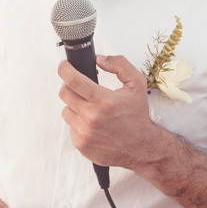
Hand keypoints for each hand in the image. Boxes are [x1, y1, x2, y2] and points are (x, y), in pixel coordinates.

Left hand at [58, 54, 160, 168]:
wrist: (142, 148)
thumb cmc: (138, 116)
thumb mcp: (136, 84)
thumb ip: (119, 65)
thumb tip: (98, 59)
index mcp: (104, 101)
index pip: (72, 79)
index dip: (64, 69)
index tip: (63, 66)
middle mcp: (92, 117)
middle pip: (64, 93)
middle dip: (69, 86)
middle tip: (79, 86)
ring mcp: (84, 133)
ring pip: (66, 110)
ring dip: (74, 105)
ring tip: (91, 108)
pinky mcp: (81, 145)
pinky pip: (70, 126)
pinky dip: (78, 122)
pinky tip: (93, 124)